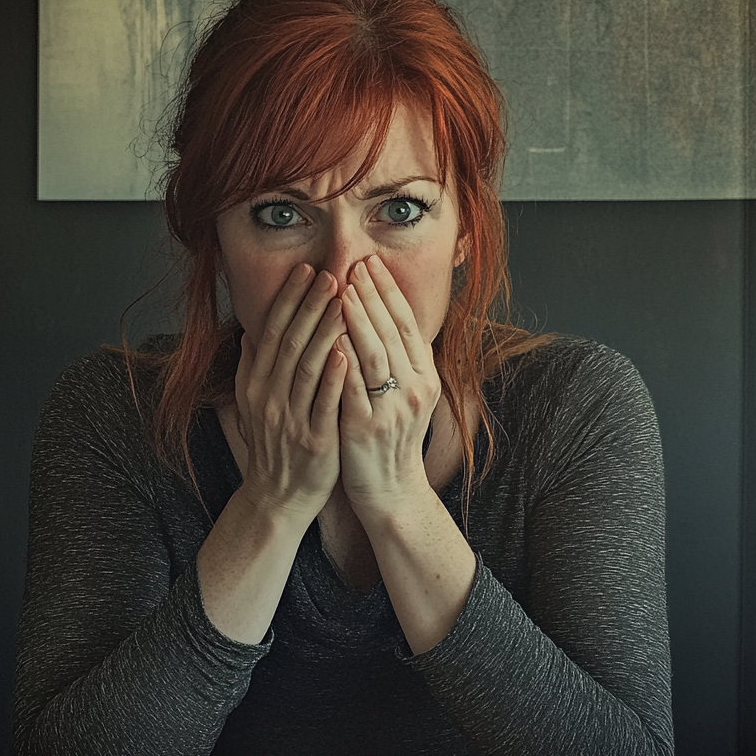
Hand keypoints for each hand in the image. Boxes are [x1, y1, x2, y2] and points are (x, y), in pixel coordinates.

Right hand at [235, 263, 347, 525]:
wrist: (278, 498)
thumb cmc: (275, 445)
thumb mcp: (254, 405)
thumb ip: (252, 368)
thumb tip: (251, 331)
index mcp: (255, 385)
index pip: (272, 332)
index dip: (289, 300)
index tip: (306, 270)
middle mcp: (268, 398)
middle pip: (290, 343)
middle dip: (310, 306)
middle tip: (330, 273)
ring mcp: (289, 420)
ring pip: (307, 367)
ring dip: (324, 331)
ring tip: (342, 300)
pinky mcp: (313, 441)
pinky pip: (323, 404)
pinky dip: (333, 377)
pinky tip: (345, 352)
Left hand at [337, 254, 439, 516]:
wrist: (392, 493)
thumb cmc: (392, 441)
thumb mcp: (408, 399)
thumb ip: (404, 363)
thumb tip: (396, 323)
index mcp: (425, 378)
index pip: (408, 324)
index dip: (390, 292)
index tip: (373, 263)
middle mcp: (415, 390)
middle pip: (393, 332)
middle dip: (373, 295)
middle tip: (355, 264)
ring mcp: (392, 409)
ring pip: (376, 354)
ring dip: (359, 318)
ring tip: (342, 289)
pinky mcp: (367, 427)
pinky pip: (354, 386)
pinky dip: (343, 359)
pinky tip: (330, 335)